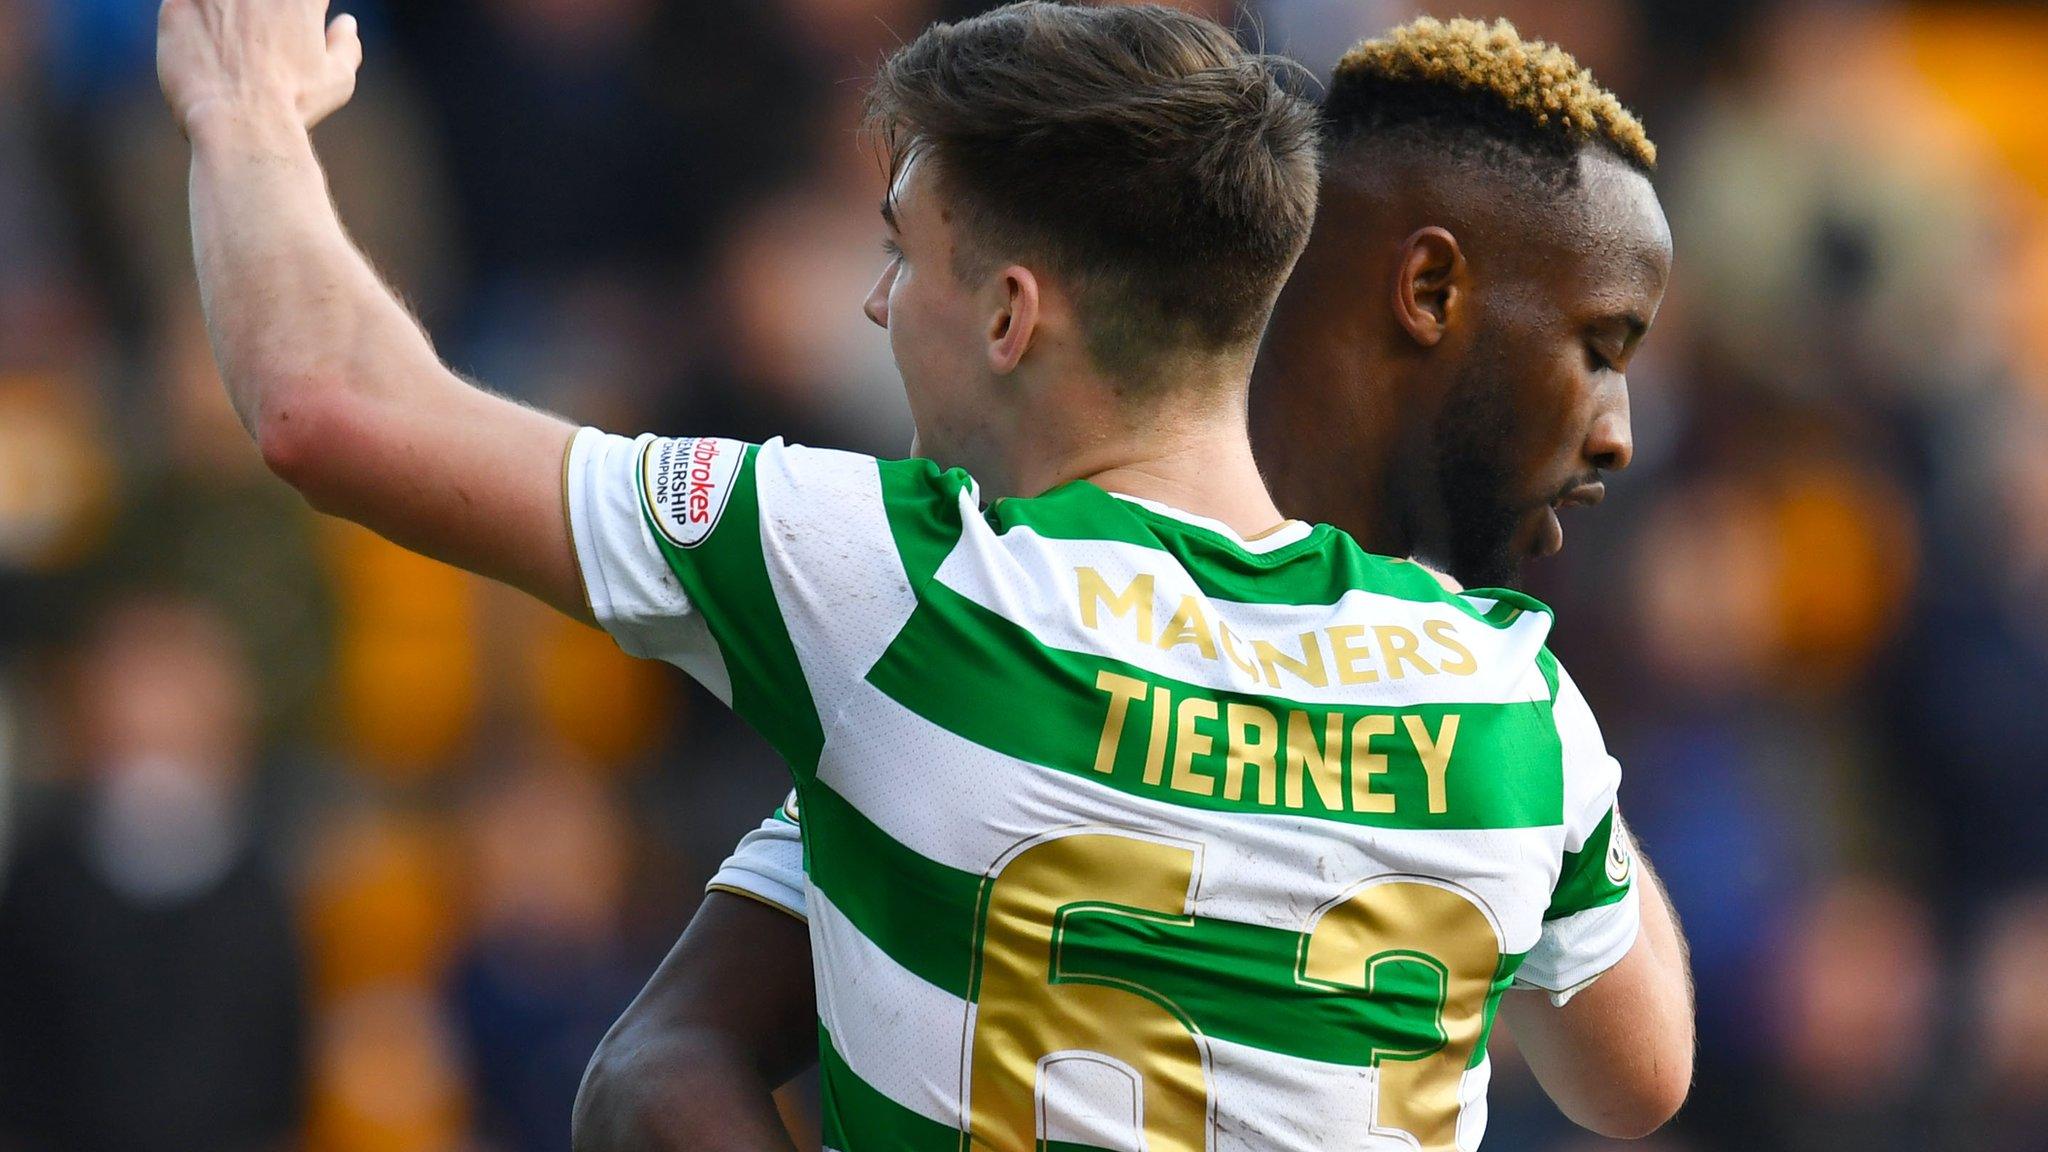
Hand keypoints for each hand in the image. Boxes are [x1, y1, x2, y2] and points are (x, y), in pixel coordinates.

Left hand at [159, 0, 362, 136]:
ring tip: (229, 50)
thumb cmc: (294, 105)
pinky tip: (203, 55)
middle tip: (257, 46)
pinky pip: (184, 6)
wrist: (241, 123)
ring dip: (224, 18)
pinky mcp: (178, 6)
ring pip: (219, 4)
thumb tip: (347, 24)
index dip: (301, 15)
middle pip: (258, 1)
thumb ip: (345, 44)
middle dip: (258, 17)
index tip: (292, 35)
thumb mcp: (337, 79)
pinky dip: (192, 25)